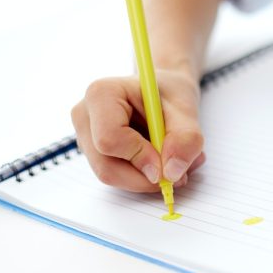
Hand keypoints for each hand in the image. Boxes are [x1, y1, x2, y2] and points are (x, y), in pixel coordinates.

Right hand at [71, 69, 205, 191]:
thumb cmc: (171, 93)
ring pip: (113, 177)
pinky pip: (118, 177)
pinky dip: (144, 177)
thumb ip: (185, 139)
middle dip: (146, 178)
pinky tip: (162, 162)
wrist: (163, 93)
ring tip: (177, 163)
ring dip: (148, 179)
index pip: (110, 139)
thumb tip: (172, 173)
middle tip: (179, 175)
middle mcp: (85, 117)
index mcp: (101, 94)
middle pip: (106, 167)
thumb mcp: (187, 110)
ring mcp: (87, 138)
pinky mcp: (95, 154)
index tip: (169, 164)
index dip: (141, 157)